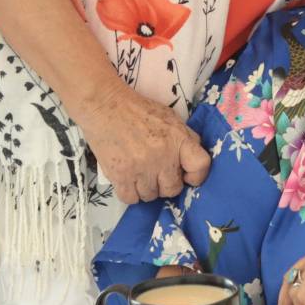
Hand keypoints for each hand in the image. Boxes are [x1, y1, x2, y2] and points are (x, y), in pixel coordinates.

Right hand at [76, 86, 211, 202]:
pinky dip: (130, 193)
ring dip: (146, 188)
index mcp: (178, 139)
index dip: (196, 176)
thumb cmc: (138, 110)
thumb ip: (185, 139)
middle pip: (173, 189)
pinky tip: (127, 178)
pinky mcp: (120, 176)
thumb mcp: (170, 118)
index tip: (186, 175)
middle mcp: (163, 156)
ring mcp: (141, 168)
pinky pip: (131, 199)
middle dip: (166, 183)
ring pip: (151, 196)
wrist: (104, 106)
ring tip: (139, 172)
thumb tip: (193, 161)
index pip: (200, 166)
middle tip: (156, 171)